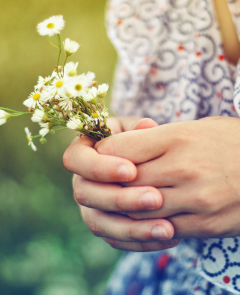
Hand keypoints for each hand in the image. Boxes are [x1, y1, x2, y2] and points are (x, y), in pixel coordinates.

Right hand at [63, 117, 178, 250]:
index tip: (132, 170)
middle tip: (155, 198)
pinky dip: (141, 241)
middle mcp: (81, 181)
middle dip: (120, 198)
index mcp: (83, 152)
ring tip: (168, 229)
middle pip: (85, 194)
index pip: (76, 160)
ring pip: (99, 223)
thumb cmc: (140, 139)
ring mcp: (91, 206)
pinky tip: (170, 237)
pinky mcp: (105, 226)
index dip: (100, 167)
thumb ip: (140, 130)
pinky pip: (116, 239)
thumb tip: (147, 126)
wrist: (147, 161)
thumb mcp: (140, 130)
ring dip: (132, 228)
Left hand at [95, 116, 239, 238]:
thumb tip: (119, 147)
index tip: (103, 156)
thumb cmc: (228, 141)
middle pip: (123, 182)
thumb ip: (155, 138)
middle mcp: (182, 168)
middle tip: (103, 183)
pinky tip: (143, 218)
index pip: (119, 148)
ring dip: (123, 208)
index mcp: (177, 137)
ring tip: (119, 201)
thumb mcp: (193, 128)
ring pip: (138, 211)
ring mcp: (194, 199)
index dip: (104, 153)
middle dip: (107, 184)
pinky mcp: (204, 224)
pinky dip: (145, 227)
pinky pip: (161, 230)